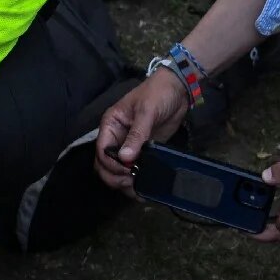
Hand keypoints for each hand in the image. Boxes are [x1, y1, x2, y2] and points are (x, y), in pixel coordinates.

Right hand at [94, 69, 187, 192]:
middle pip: (104, 165)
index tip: (127, 169)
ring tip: (138, 188)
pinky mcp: (143, 152)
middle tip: (131, 180)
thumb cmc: (158, 94)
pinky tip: (144, 189)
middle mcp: (116, 138)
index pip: (102, 150)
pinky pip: (134, 170)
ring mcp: (129, 147)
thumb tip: (125, 159)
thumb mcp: (146, 112)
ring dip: (124, 182)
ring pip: (117, 171)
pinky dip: (137, 181)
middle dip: (114, 176)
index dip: (111, 164)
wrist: (178, 91)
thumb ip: (136, 135)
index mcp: (110, 125)